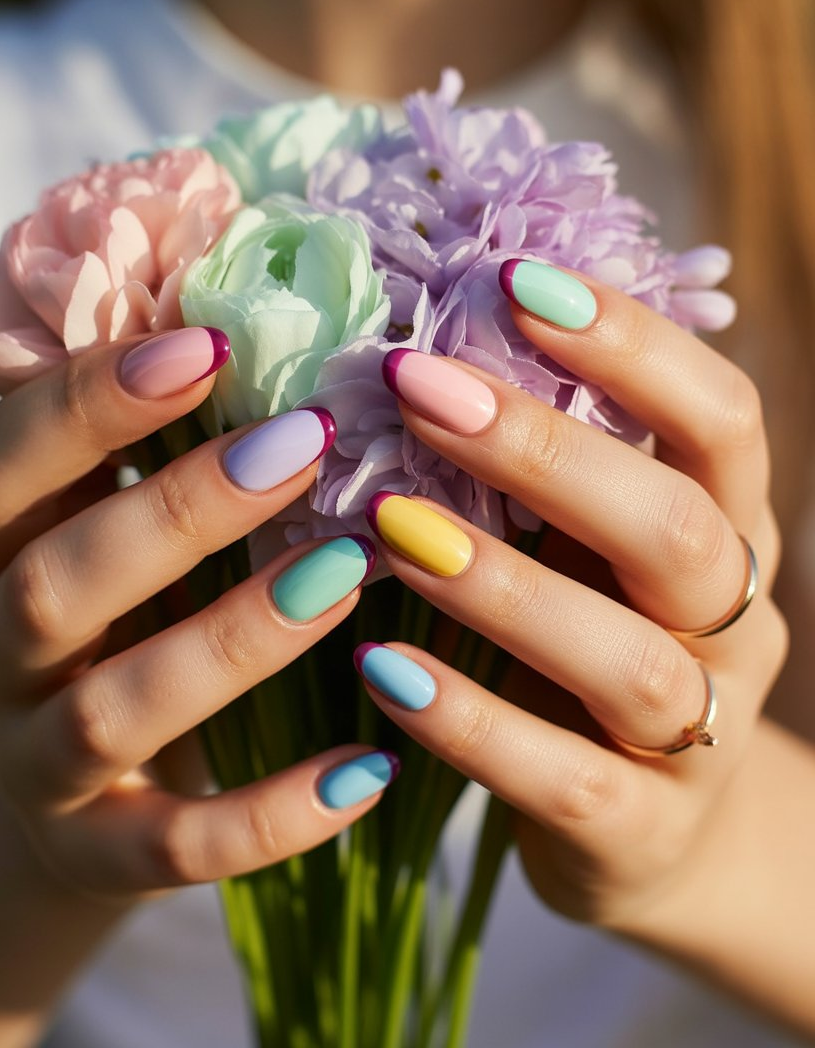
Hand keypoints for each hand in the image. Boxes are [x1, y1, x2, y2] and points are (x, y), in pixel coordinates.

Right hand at [0, 327, 385, 900]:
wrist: (100, 780)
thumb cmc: (138, 609)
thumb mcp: (129, 519)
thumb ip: (175, 441)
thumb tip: (295, 318)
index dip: (85, 404)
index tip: (210, 347)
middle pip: (51, 586)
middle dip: (177, 511)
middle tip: (304, 443)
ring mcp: (37, 763)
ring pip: (108, 712)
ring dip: (230, 640)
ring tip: (345, 577)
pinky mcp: (94, 852)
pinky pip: (171, 847)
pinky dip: (268, 815)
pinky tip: (367, 768)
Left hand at [357, 263, 784, 930]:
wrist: (658, 832)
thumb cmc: (598, 643)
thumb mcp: (594, 549)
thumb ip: (544, 469)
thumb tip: (424, 338)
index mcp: (728, 527)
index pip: (719, 417)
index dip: (632, 344)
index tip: (514, 281)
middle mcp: (731, 621)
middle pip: (676, 527)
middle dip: (546, 450)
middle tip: (420, 384)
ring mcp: (699, 735)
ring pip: (626, 658)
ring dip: (503, 586)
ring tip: (394, 526)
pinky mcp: (639, 830)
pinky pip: (561, 778)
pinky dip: (470, 721)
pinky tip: (381, 668)